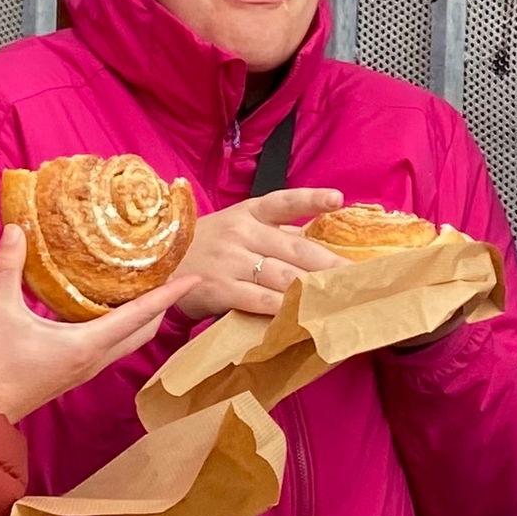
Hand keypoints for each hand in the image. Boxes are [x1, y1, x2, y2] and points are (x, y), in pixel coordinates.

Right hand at [0, 227, 196, 420]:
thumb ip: (7, 269)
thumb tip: (17, 229)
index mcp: (87, 344)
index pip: (139, 315)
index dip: (168, 294)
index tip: (194, 276)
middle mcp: (95, 358)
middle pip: (143, 330)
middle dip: (161, 303)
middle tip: (167, 272)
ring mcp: (85, 367)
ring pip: (128, 339)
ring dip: (141, 315)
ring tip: (142, 283)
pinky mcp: (73, 370)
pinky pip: (109, 343)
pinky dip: (119, 323)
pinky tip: (103, 303)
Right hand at [173, 185, 350, 319]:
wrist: (159, 265)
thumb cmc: (210, 245)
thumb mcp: (240, 229)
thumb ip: (277, 234)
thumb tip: (322, 246)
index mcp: (251, 213)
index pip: (284, 202)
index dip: (312, 199)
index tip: (338, 199)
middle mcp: (242, 233)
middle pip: (295, 248)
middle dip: (329, 264)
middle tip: (357, 276)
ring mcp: (230, 260)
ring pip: (281, 276)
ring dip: (312, 290)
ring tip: (338, 299)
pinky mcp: (219, 288)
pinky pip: (259, 300)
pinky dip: (283, 309)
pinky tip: (302, 316)